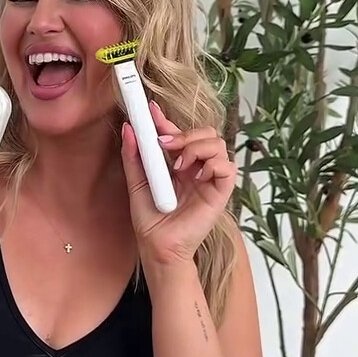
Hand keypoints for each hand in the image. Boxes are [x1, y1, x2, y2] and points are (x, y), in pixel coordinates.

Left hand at [121, 102, 235, 265]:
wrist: (158, 246)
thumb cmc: (150, 220)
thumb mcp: (136, 183)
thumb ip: (134, 156)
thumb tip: (129, 129)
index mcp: (178, 164)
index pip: (180, 133)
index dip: (167, 119)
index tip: (150, 110)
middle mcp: (197, 168)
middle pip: (205, 133)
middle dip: (185, 132)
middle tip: (165, 143)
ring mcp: (210, 178)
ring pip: (217, 144)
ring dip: (196, 147)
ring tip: (178, 165)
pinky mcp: (221, 192)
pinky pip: (227, 166)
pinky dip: (212, 164)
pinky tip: (195, 175)